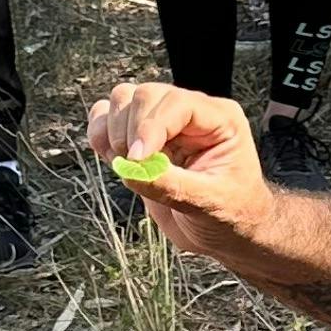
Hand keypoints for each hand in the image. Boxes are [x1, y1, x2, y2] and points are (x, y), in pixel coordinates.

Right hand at [83, 79, 270, 256]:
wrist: (225, 234)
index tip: (137, 160)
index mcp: (219, 120)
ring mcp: (163, 123)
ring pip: (123, 100)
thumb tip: (132, 170)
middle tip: (135, 168)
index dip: (150, 127)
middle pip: (145, 95)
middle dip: (130, 131)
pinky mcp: (141, 139)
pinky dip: (100, 133)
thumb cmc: (230, 216)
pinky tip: (113, 159)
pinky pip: (108, 118)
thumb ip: (172, 186)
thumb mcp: (209, 205)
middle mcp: (190, 114)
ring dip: (114, 131)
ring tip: (127, 165)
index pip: (176, 104)